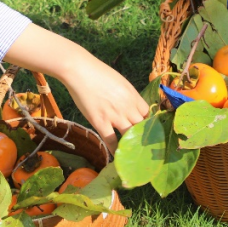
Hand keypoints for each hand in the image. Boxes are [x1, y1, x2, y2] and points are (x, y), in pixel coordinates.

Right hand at [4, 24, 149, 151]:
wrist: (79, 70)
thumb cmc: (98, 73)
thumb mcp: (120, 82)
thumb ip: (129, 96)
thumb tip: (134, 107)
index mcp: (133, 95)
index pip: (148, 114)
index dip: (147, 122)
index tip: (145, 129)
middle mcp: (127, 106)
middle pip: (142, 127)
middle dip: (143, 137)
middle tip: (142, 146)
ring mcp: (114, 115)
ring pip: (130, 136)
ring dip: (131, 145)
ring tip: (132, 154)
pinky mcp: (100, 122)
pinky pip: (111, 141)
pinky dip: (116, 150)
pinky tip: (117, 156)